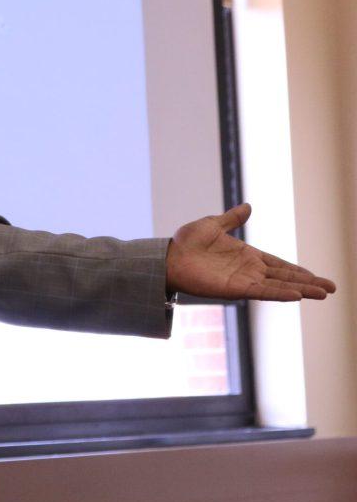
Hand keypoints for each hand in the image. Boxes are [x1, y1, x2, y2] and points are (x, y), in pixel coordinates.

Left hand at [166, 203, 336, 300]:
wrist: (169, 256)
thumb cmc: (187, 242)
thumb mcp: (213, 224)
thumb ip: (232, 218)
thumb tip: (248, 206)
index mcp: (247, 256)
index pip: (278, 264)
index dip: (297, 270)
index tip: (316, 276)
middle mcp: (249, 270)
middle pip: (285, 277)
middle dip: (308, 282)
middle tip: (332, 288)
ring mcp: (243, 280)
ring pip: (279, 286)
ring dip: (301, 289)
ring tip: (323, 293)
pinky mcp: (234, 288)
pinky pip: (262, 291)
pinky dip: (279, 293)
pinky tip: (297, 295)